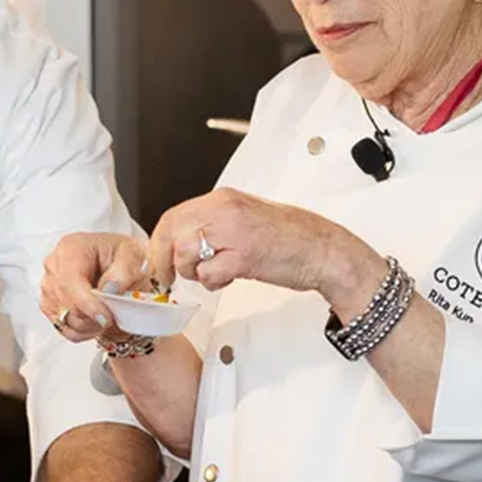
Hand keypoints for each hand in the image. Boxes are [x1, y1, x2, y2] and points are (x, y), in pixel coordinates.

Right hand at [40, 232, 147, 341]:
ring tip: (106, 314)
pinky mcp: (50, 304)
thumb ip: (125, 270)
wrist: (120, 268)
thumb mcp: (134, 255)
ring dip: (88, 325)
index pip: (70, 279)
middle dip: (90, 317)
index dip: (87, 303)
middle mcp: (55, 265)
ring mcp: (49, 285)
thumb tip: (109, 288)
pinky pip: (61, 327)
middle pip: (64, 301)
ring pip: (62, 317)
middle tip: (112, 316)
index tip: (105, 317)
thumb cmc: (122, 258)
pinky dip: (81, 331)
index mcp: (72, 247)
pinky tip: (95, 321)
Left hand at [147, 187, 361, 294]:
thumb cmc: (288, 238)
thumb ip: (212, 224)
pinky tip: (227, 279)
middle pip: (171, 232)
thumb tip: (178, 240)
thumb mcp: (243, 218)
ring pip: (185, 253)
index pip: (173, 216)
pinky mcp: (245, 256)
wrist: (323, 250)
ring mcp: (234, 231)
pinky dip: (213, 282)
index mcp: (223, 199)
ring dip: (193, 272)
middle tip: (169, 276)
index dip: (158, 242)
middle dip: (164, 260)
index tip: (158, 260)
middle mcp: (225, 209)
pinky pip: (209, 273)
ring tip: (212, 274)